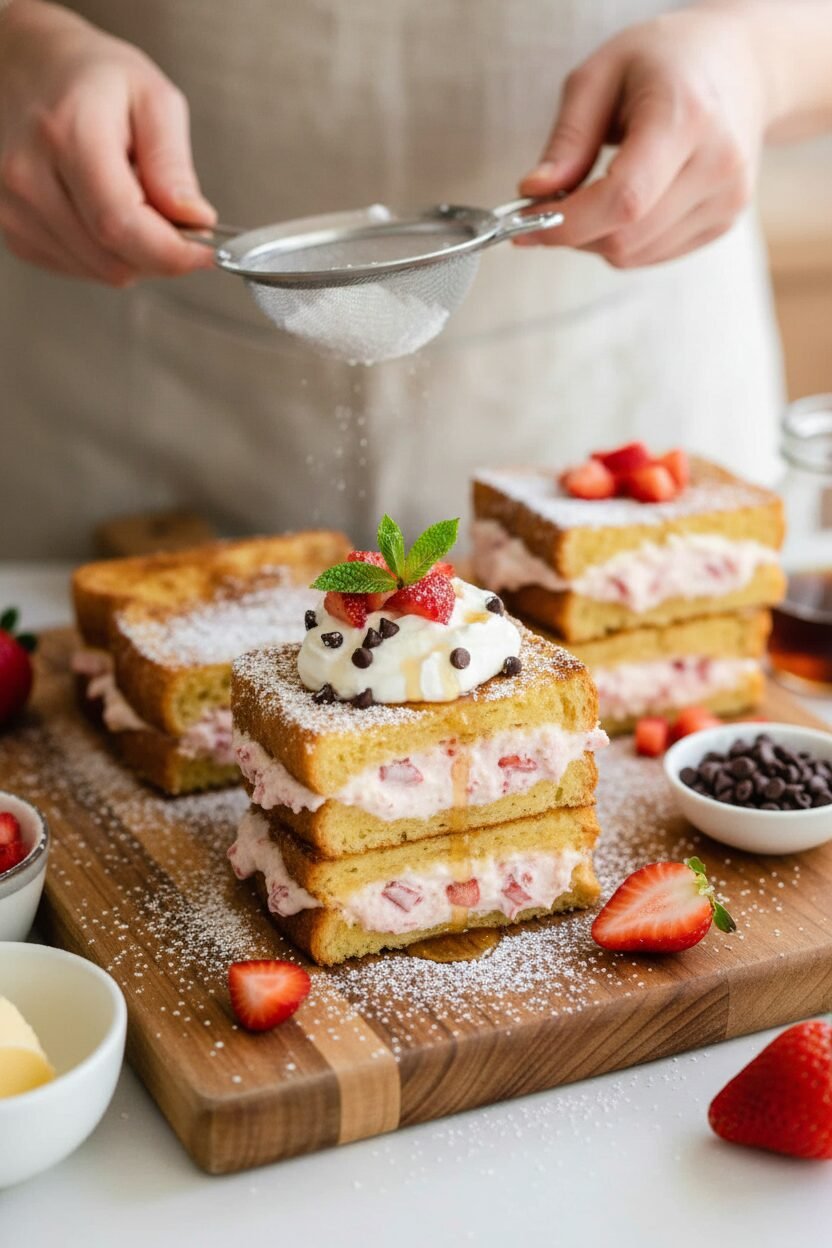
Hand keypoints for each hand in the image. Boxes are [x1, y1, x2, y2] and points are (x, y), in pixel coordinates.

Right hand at [0, 0, 215, 283]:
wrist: (23, 64)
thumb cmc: (88, 75)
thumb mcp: (150, 97)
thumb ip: (172, 163)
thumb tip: (194, 219)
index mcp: (68, 135)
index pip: (122, 226)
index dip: (172, 252)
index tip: (206, 252)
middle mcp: (29, 176)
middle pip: (114, 259)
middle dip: (158, 250)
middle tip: (171, 215)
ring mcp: (12, 207)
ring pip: (99, 271)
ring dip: (131, 251)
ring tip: (129, 198)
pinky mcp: (11, 229)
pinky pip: (77, 267)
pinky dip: (103, 252)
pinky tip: (100, 208)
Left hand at [517, 5, 768, 267]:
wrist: (742, 65)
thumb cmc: (666, 61)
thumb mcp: (601, 75)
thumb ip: (567, 139)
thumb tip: (535, 193)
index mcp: (687, 116)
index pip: (623, 199)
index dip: (568, 223)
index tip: (525, 222)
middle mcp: (717, 163)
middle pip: (626, 237)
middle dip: (574, 232)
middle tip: (549, 206)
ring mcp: (727, 198)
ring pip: (635, 255)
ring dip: (596, 239)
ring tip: (592, 194)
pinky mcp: (724, 221)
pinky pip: (653, 256)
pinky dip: (624, 241)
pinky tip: (625, 203)